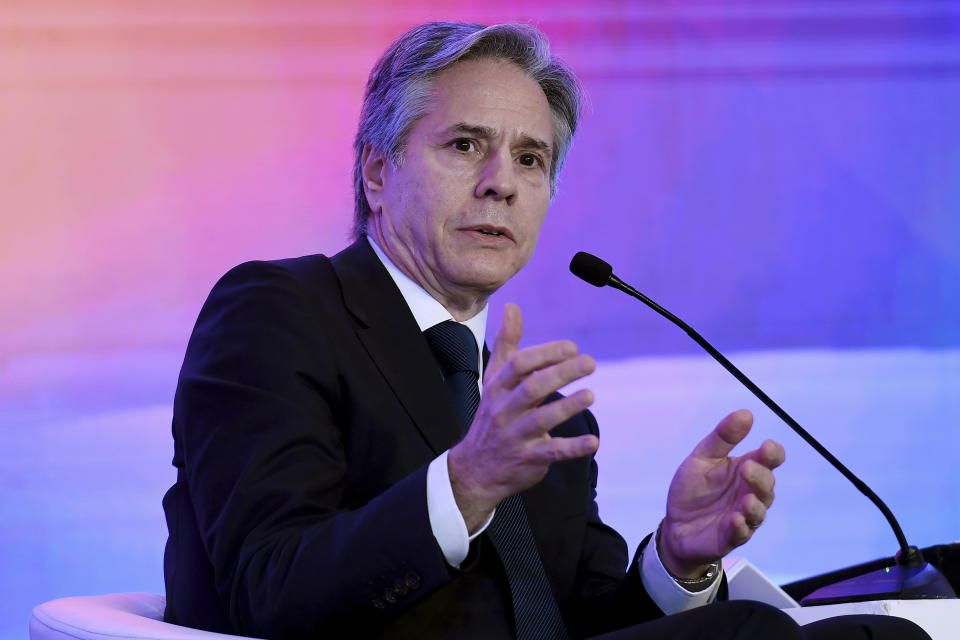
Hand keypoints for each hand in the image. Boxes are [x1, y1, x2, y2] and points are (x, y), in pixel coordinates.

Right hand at [448, 303, 598, 530]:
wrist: (475, 469)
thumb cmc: (491, 416)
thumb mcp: (494, 379)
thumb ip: (507, 344)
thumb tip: (513, 307)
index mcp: (498, 388)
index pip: (519, 365)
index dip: (545, 354)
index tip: (571, 347)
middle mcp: (505, 410)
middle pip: (532, 388)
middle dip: (561, 373)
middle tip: (589, 362)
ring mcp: (516, 436)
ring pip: (542, 419)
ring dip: (567, 406)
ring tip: (590, 394)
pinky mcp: (529, 459)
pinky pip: (552, 452)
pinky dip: (573, 448)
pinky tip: (593, 441)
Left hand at [659, 409, 784, 578]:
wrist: (675, 524)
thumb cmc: (694, 489)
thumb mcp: (702, 458)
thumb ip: (723, 437)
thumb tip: (746, 413)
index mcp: (747, 470)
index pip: (770, 460)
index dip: (773, 453)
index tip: (767, 447)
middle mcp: (750, 493)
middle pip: (767, 485)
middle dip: (760, 477)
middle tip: (747, 468)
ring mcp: (743, 517)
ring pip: (758, 511)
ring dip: (754, 505)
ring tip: (747, 499)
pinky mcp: (730, 537)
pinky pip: (740, 533)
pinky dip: (739, 527)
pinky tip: (735, 519)